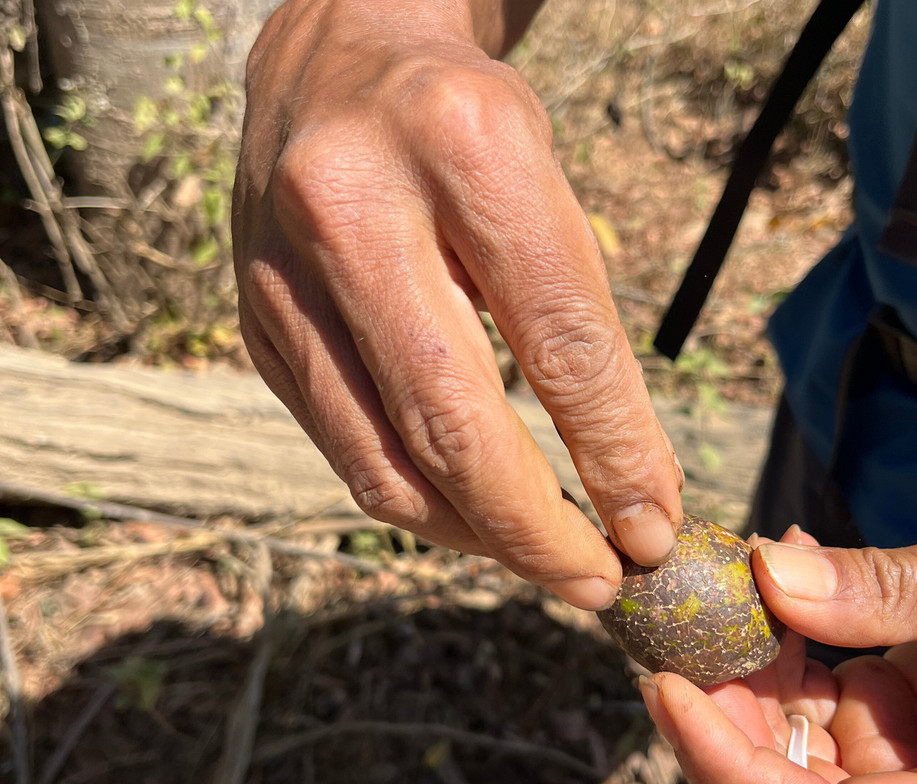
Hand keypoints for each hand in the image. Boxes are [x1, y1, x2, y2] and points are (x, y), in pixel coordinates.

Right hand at [232, 0, 683, 609]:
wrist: (337, 59)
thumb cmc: (468, 125)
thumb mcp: (549, 186)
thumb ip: (581, 327)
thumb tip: (628, 481)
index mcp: (461, 145)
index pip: (559, 342)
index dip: (616, 454)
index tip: (654, 526)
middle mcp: (350, 205)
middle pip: (452, 424)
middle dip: (535, 531)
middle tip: (596, 580)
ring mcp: (280, 272)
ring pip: (382, 463)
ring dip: (474, 536)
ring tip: (540, 556)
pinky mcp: (253, 322)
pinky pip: (343, 448)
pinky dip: (418, 500)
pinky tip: (469, 511)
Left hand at [639, 519, 916, 783]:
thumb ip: (893, 588)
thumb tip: (769, 572)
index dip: (730, 765)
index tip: (668, 692)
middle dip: (715, 709)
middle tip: (670, 623)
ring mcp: (898, 762)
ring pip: (781, 740)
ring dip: (735, 666)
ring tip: (717, 581)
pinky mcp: (883, 721)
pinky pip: (803, 695)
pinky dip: (774, 638)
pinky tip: (772, 569)